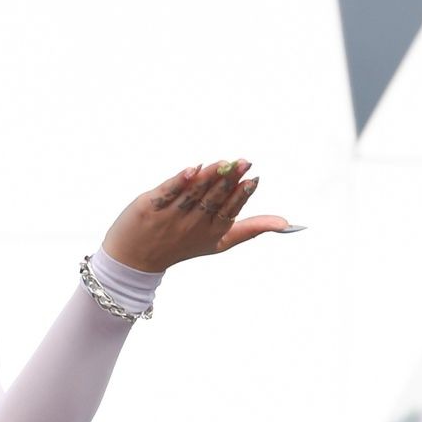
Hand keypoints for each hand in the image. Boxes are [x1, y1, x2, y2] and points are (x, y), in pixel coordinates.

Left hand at [99, 159, 293, 272]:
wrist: (134, 259)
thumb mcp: (220, 242)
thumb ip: (251, 229)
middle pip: (214, 199)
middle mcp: (193, 224)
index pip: (230, 211)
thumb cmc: (183, 245)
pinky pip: (168, 192)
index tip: (253, 179)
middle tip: (243, 162)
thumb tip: (287, 224)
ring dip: (209, 177)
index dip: (241, 195)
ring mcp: (171, 216)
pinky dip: (180, 181)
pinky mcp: (150, 207)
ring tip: (223, 163)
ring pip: (194, 194)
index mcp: (212, 232)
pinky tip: (193, 169)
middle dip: (230, 180)